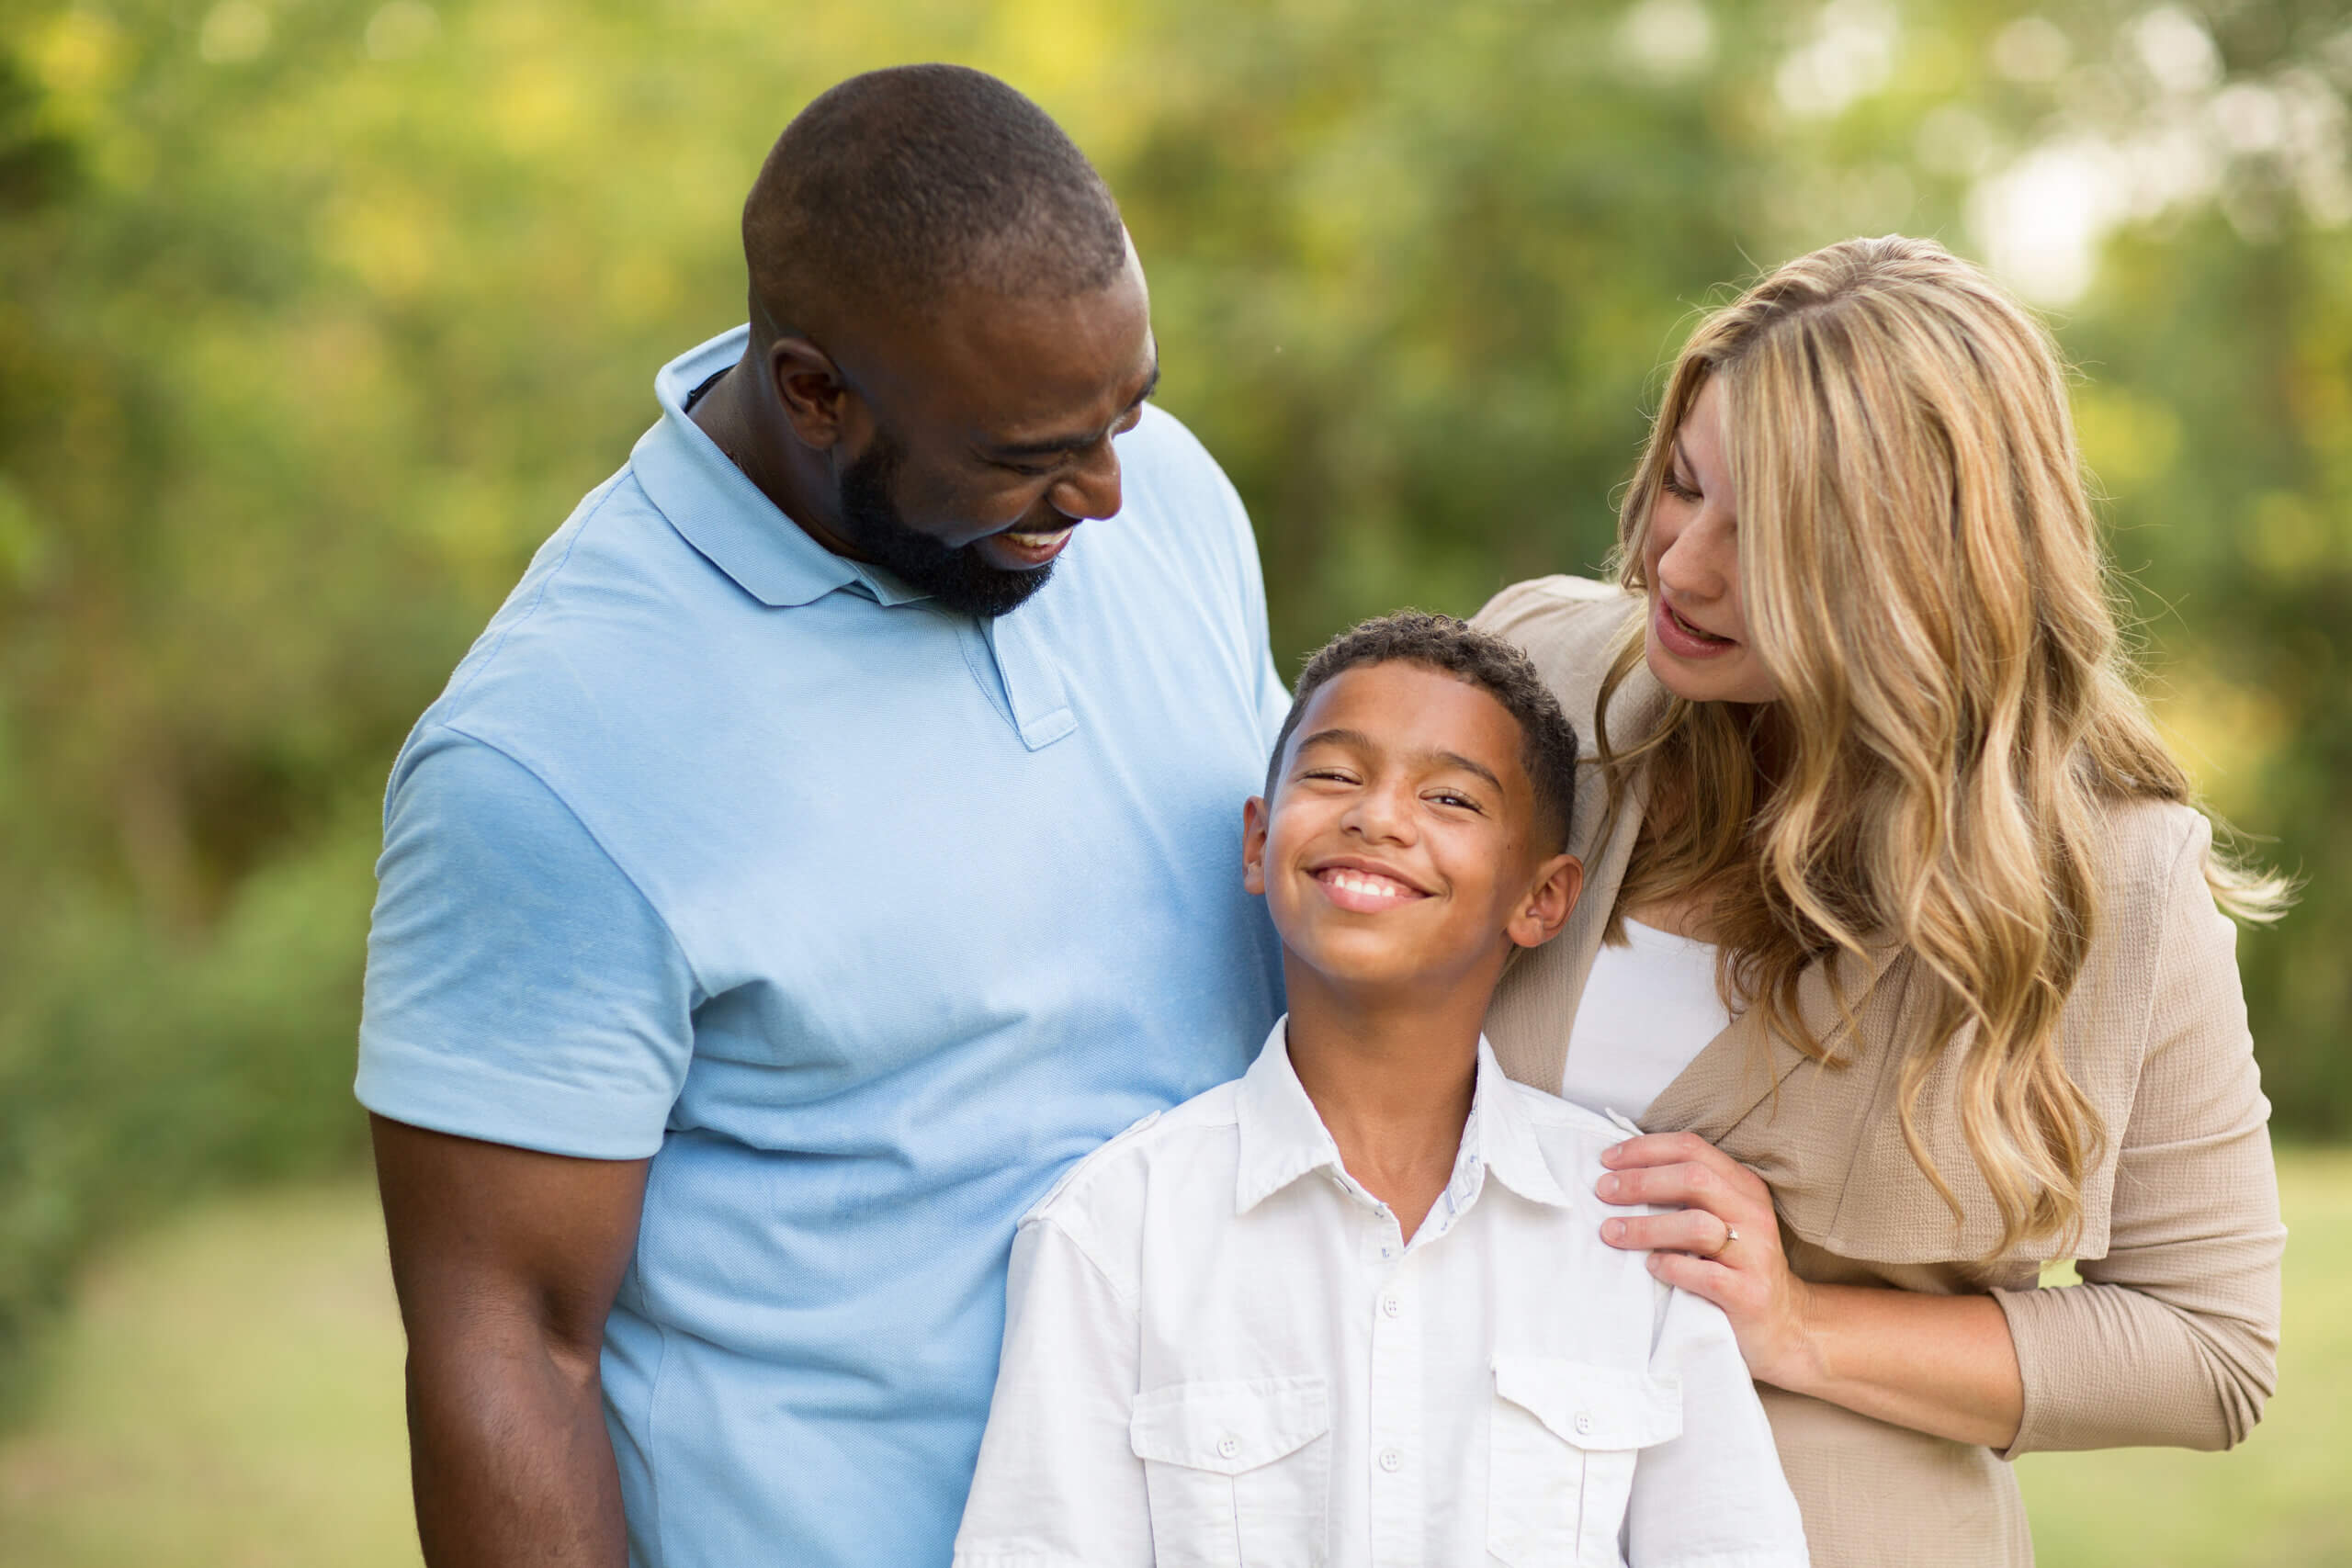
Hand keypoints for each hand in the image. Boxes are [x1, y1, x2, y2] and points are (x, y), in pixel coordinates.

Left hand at [1596, 1131, 1821, 1392]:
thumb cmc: (1736, 1266)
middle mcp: (1753, 1214)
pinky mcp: (1749, 1294)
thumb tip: (1619, 1174)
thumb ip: (1686, 1194)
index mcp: (1744, 1187)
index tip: (1607, 1160)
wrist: (1784, 1325)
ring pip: (1696, 1225)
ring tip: (1611, 1232)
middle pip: (1693, 1178)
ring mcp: (1755, 1254)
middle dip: (1640, 1181)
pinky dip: (1670, 1267)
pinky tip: (1650, 1267)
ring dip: (1645, 1227)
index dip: (1645, 1149)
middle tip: (1603, 1191)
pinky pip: (1705, 1274)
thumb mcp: (1722, 1219)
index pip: (1692, 1148)